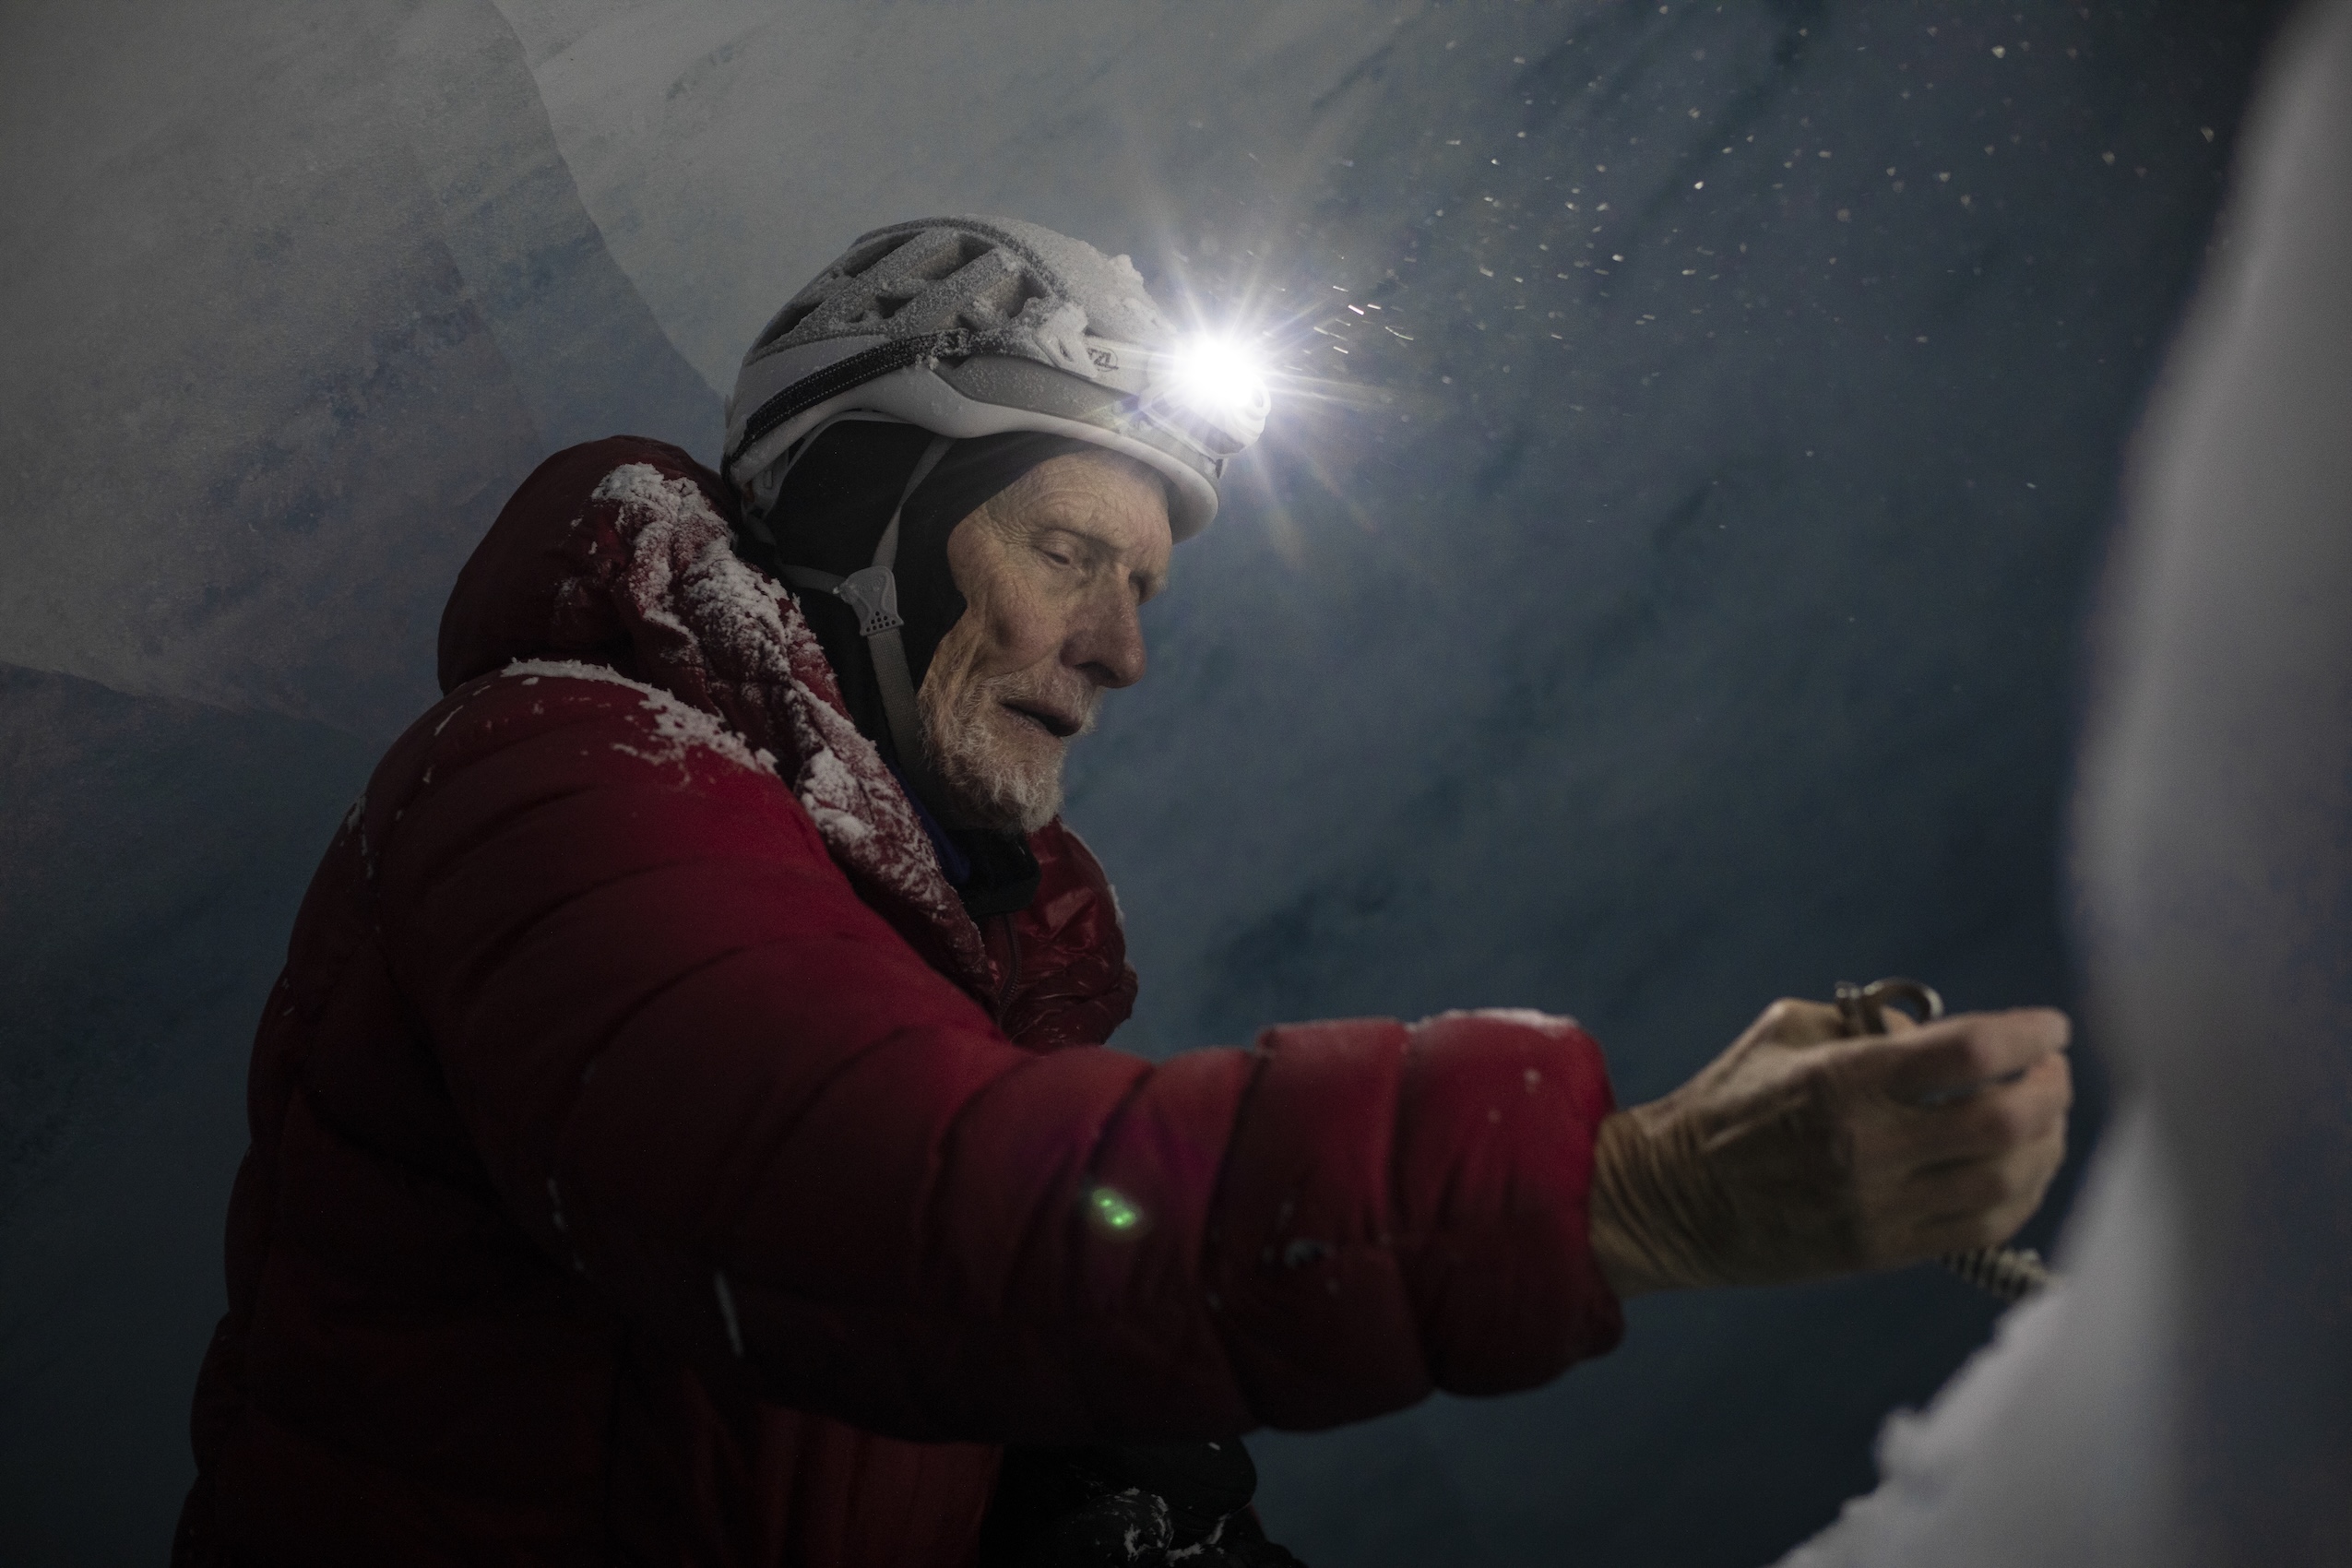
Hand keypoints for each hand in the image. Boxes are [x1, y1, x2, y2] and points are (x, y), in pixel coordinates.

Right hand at [1588, 998, 2071, 1294]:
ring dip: (2045, 1144)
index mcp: (1840, 1082)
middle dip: (2050, 1089)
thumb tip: (1942, 1034)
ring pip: (2005, 1179)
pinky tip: (2022, 1168)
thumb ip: (1864, 1022)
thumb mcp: (1781, 1032)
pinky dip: (2021, 1194)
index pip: (1968, 1053)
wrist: (1671, 1198)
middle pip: (2004, 1119)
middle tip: (2053, 1070)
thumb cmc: (1728, 1103)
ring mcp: (1876, 1206)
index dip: (2028, 1035)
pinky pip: (1980, 1227)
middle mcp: (1865, 1147)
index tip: (2050, 1026)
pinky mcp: (1879, 1251)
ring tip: (2046, 1118)